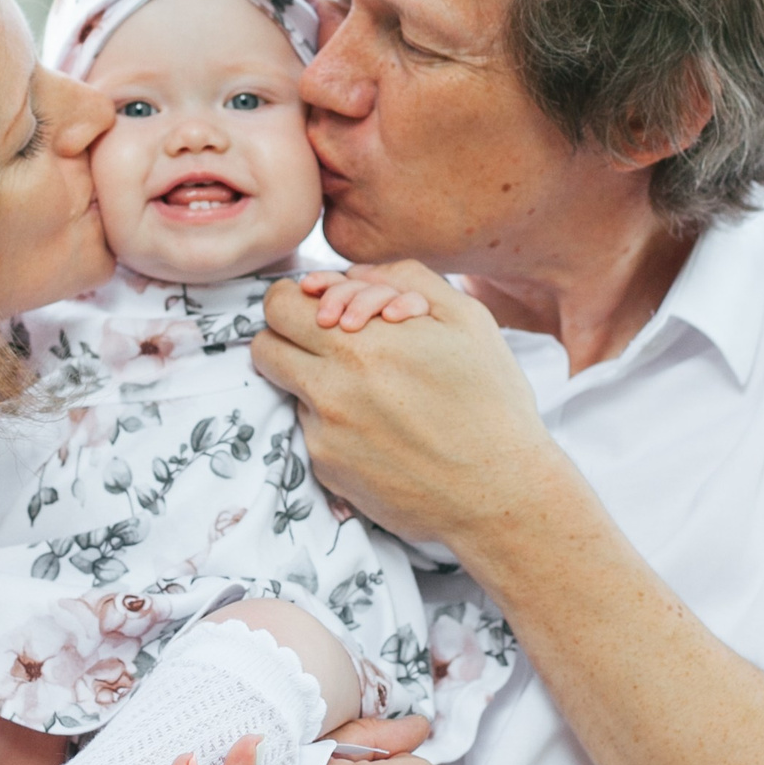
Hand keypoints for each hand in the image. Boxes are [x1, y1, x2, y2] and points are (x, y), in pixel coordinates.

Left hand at [254, 264, 568, 550]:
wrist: (500, 491)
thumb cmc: (491, 402)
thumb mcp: (466, 320)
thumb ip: (406, 279)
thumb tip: (357, 273)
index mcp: (360, 342)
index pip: (280, 306)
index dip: (297, 301)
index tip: (319, 310)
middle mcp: (331, 387)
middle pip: (264, 347)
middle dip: (287, 336)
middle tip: (323, 341)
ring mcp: (323, 433)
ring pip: (287, 390)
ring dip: (313, 381)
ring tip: (365, 389)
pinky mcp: (327, 469)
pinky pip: (310, 431)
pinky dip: (334, 424)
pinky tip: (380, 431)